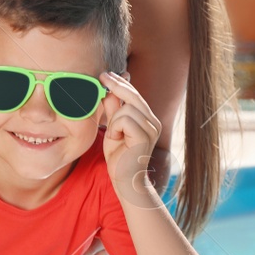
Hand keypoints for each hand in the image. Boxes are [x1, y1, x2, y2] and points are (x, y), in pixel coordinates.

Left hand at [100, 71, 160, 198]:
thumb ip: (113, 111)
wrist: (125, 180)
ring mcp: (151, 128)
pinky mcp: (145, 136)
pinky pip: (125, 119)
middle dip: (116, 85)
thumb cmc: (118, 157)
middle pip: (133, 96)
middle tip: (102, 77)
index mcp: (147, 119)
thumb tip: (109, 90)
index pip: (134, 95)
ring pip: (127, 108)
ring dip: (114, 120)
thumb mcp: (112, 129)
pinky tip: (116, 139)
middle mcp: (152, 122)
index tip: (107, 73)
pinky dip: (115, 128)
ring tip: (114, 135)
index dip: (121, 83)